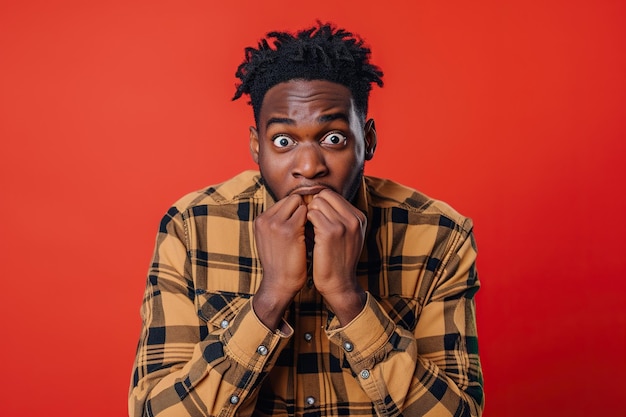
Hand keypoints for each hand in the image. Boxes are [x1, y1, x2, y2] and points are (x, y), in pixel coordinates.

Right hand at [253, 194, 307, 329]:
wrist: (279, 284)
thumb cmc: (281, 263)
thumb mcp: (272, 239)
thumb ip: (279, 222)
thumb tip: (297, 206)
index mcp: (260, 220)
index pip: (284, 201)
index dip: (297, 210)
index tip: (304, 222)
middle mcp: (265, 219)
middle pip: (292, 199)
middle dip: (303, 208)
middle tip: (311, 224)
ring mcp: (276, 224)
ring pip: (300, 203)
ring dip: (309, 214)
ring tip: (312, 230)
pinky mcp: (289, 230)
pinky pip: (307, 213)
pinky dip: (313, 220)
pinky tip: (315, 232)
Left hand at [306, 189, 366, 324]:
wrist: (339, 284)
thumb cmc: (337, 259)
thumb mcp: (347, 236)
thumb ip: (339, 217)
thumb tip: (318, 198)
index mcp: (359, 217)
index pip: (333, 195)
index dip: (319, 203)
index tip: (313, 215)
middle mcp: (354, 218)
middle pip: (325, 195)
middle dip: (313, 205)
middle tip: (308, 220)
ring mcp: (344, 224)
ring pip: (317, 202)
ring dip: (308, 213)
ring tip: (307, 228)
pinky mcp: (330, 232)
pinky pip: (311, 214)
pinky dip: (305, 221)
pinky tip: (305, 233)